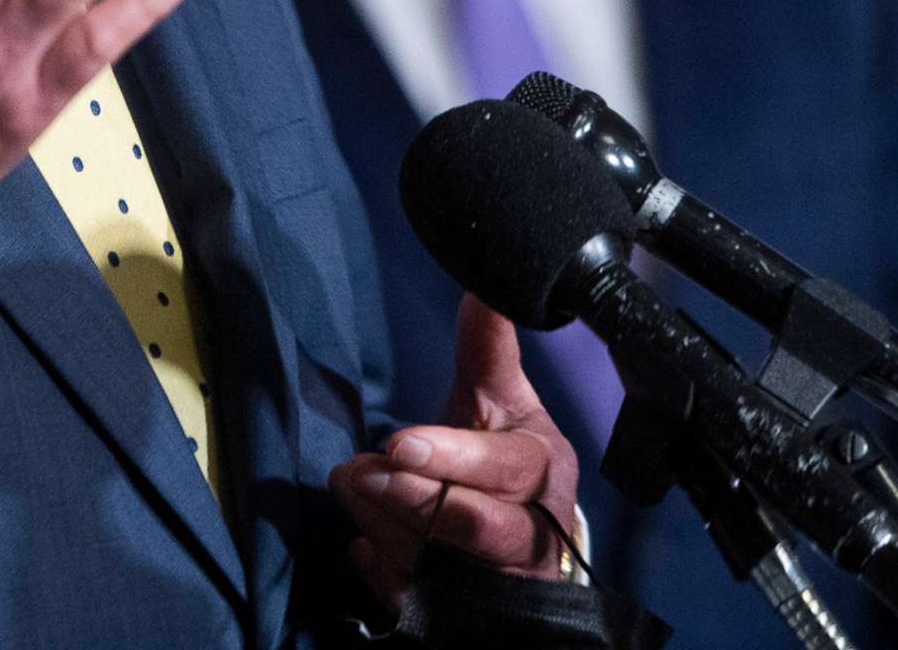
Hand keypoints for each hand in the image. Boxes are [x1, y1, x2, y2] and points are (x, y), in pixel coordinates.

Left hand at [330, 294, 582, 606]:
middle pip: (477, 526)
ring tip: (354, 490)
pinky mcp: (467, 613)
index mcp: (543, 470)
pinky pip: (418, 602)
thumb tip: (482, 286)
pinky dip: (384, 574)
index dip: (453, 458)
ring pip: (442, 565)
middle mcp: (532, 532)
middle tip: (359, 473)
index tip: (398, 443)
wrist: (527, 538)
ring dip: (386, 527)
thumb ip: (487, 349)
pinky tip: (365, 546)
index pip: (505, 469)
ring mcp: (503, 581)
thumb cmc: (505, 457)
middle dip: (412, 499)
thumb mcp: (500, 399)